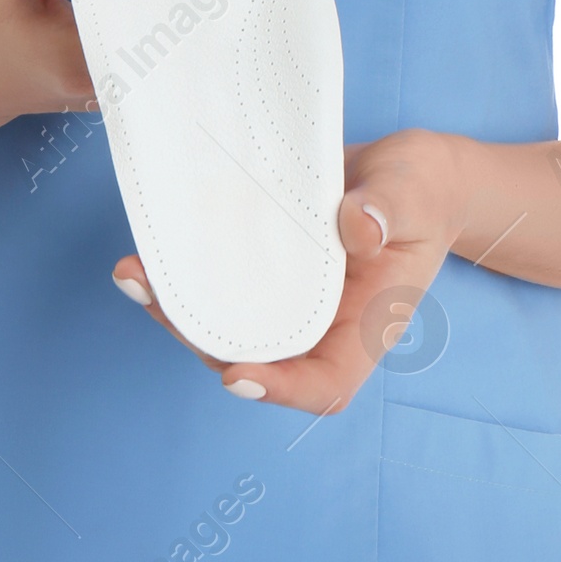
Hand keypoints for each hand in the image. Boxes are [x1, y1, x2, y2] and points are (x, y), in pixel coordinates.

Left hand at [113, 86, 468, 414]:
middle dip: (205, 342)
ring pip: (231, 323)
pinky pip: (224, 281)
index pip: (325, 383)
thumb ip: (390, 210)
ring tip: (138, 275)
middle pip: (260, 358)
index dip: (281, 389)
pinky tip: (151, 250)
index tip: (238, 375)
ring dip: (181, 309)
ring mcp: (289, 298)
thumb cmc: (422, 190)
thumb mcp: (415, 193)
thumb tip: (357, 228)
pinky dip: (187, 274)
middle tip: (161, 304)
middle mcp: (320, 324)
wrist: (406, 172)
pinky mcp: (264, 264)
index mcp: (364, 327)